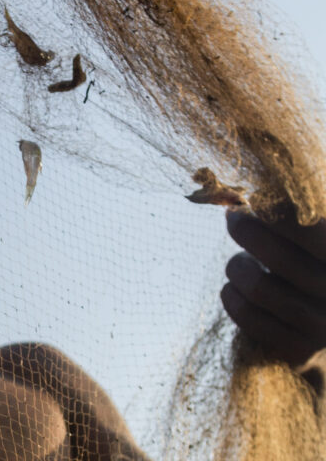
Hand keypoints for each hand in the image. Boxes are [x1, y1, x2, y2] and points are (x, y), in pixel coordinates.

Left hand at [222, 204, 325, 368]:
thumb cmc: (316, 271)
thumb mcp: (314, 247)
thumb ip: (295, 220)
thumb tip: (243, 195)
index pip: (312, 232)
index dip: (278, 213)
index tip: (257, 200)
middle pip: (281, 257)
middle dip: (247, 231)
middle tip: (234, 219)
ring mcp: (325, 327)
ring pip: (261, 288)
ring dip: (238, 267)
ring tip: (239, 263)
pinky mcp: (302, 352)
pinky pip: (251, 319)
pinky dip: (232, 298)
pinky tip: (232, 289)